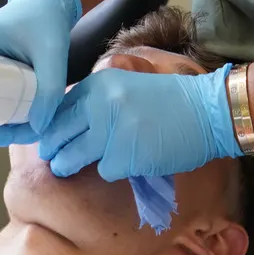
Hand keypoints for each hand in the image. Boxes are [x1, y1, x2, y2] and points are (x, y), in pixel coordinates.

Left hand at [38, 64, 240, 180]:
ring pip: (74, 156)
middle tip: (52, 158)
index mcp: (100, 84)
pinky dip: (113, 171)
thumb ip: (97, 101)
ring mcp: (113, 130)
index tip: (46, 138)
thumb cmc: (169, 102)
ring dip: (70, 164)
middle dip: (52, 149)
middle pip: (59, 133)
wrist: (208, 111)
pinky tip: (127, 163)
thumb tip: (64, 123)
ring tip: (66, 168)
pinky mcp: (126, 155)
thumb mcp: (126, 87)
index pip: (59, 108)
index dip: (49, 126)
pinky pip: (105, 170)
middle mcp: (101, 103)